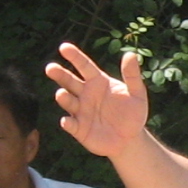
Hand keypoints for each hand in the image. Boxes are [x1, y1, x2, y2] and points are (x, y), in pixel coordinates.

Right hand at [47, 44, 150, 158]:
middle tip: (50, 68)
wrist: (130, 140)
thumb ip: (132, 76)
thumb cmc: (133, 114)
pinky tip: (66, 121)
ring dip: (63, 97)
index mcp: (98, 82)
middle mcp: (85, 94)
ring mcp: (80, 112)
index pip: (84, 66)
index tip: (64, 47)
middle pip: (69, 81)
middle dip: (59, 74)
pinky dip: (67, 123)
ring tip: (61, 94)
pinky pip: (71, 124)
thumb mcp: (137, 94)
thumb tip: (131, 54)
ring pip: (68, 101)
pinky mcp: (79, 129)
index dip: (74, 56)